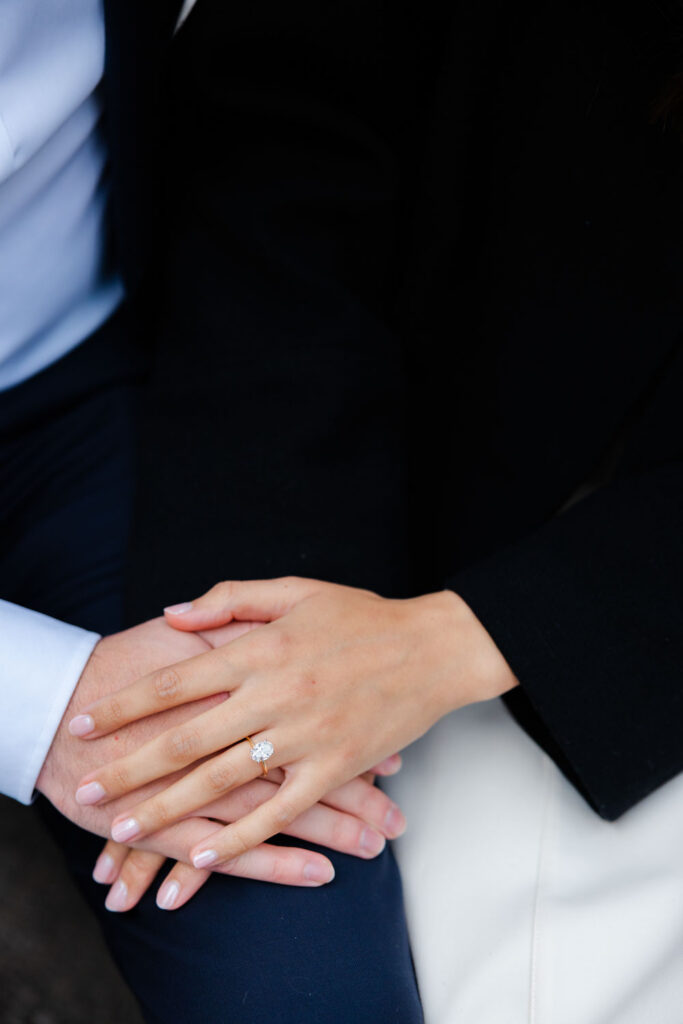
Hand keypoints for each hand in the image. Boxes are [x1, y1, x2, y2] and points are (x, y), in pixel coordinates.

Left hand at [40, 615, 405, 894]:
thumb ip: (229, 598)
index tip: (82, 723)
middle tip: (88, 789)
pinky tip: (202, 858)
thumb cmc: (363, 616)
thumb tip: (170, 615)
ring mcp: (305, 736)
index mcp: (260, 648)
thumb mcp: (295, 590)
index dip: (123, 705)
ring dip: (167, 809)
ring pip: (222, 781)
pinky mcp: (336, 768)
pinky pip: (279, 812)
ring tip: (124, 830)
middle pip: (185, 739)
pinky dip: (238, 840)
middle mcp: (275, 694)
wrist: (434, 649)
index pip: (174, 681)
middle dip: (129, 767)